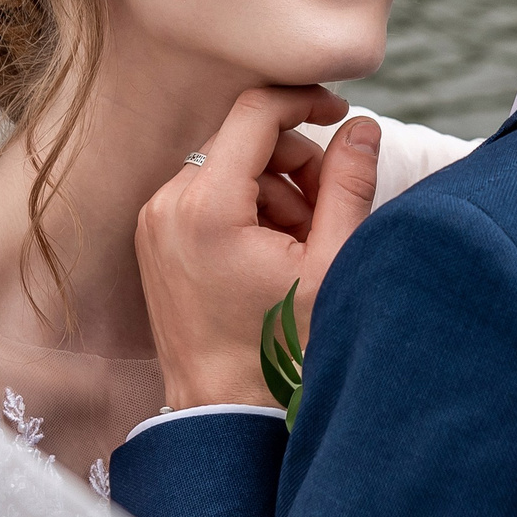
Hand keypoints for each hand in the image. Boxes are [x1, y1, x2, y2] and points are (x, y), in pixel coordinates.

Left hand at [136, 89, 383, 410]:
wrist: (225, 416)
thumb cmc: (282, 351)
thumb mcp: (332, 264)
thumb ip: (349, 184)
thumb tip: (361, 127)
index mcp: (206, 207)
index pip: (255, 112)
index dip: (305, 100)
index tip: (343, 114)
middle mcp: (168, 205)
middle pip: (244, 139)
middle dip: (296, 163)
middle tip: (328, 211)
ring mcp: (155, 223)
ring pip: (229, 166)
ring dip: (276, 190)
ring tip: (302, 245)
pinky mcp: (154, 240)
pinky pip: (208, 195)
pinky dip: (248, 209)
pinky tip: (274, 254)